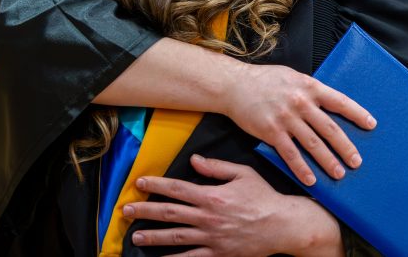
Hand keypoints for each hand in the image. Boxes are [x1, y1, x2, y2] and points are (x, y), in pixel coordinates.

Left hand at [127, 155, 341, 256]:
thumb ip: (216, 167)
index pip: (177, 188)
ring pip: (175, 237)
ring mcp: (211, 237)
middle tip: (126, 210)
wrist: (281, 225)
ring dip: (153, 236)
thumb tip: (194, 160)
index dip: (157, 185)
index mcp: (212, 195)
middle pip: (170, 213)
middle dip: (145, 211)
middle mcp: (207, 217)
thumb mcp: (243, 174)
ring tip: (135, 236)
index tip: (140, 183)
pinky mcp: (217, 253)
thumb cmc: (263, 197)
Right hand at [223, 63, 374, 185]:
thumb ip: (310, 90)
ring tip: (340, 174)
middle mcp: (301, 102)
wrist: (234, 85)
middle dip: (346, 147)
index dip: (357, 114)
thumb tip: (329, 102)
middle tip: (357, 162)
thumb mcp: (293, 77)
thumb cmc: (265, 80)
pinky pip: (290, 154)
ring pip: (313, 144)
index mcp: (309, 86)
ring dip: (328, 161)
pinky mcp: (271, 132)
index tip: (371, 125)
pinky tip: (311, 179)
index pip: (340, 102)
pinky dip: (302, 168)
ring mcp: (286, 118)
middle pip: (330, 128)